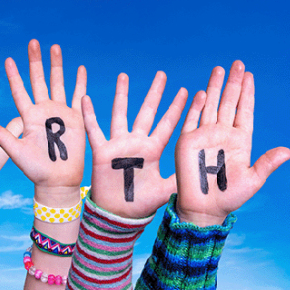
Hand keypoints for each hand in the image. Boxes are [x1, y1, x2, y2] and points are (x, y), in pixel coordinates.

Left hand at [0, 40, 86, 202]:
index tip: (8, 60)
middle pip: (39, 80)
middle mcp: (43, 111)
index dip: (14, 76)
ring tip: (55, 47)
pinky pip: (79, 96)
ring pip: (58, 82)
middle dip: (36, 61)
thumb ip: (0, 135)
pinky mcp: (76, 118)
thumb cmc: (34, 169)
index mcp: (27, 116)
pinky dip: (80, 82)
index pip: (19, 91)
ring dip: (57, 65)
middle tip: (33, 42)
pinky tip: (80, 68)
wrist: (56, 180)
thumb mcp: (14, 150)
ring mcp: (60, 113)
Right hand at [83, 72, 186, 217]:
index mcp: (153, 150)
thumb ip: (181, 178)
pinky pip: (94, 130)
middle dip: (155, 93)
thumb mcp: (166, 190)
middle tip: (162, 74)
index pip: (167, 124)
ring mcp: (118, 145)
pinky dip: (89, 115)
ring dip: (122, 95)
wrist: (118, 214)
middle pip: (147, 112)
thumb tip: (203, 174)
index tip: (188, 91)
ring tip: (124, 75)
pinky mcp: (101, 152)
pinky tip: (86, 99)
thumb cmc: (142, 204)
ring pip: (120, 114)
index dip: (177, 108)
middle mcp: (136, 143)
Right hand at [174, 61, 289, 225]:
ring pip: (211, 106)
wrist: (203, 208)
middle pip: (229, 103)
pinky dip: (196, 106)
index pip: (245, 111)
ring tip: (220, 69)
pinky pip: (191, 120)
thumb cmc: (229, 197)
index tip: (250, 76)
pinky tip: (201, 93)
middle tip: (237, 64)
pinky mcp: (187, 142)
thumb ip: (267, 163)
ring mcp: (205, 136)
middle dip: (233, 83)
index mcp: (241, 141)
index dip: (248, 94)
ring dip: (215, 88)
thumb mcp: (253, 180)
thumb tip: (288, 151)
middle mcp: (223, 135)